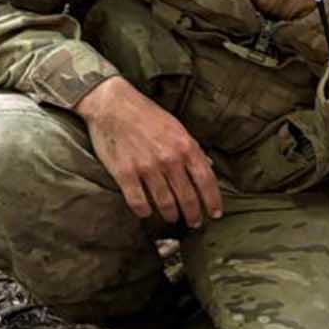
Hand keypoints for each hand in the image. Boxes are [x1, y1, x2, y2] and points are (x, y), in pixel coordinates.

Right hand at [76, 76, 222, 227]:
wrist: (112, 105)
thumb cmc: (147, 115)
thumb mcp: (177, 127)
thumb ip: (192, 148)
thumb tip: (208, 165)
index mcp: (185, 146)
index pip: (206, 180)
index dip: (213, 201)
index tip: (215, 213)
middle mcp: (169, 159)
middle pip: (188, 197)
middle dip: (193, 214)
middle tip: (194, 223)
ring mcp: (147, 167)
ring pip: (165, 203)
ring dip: (171, 215)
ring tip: (172, 218)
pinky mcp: (125, 173)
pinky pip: (138, 202)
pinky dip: (144, 211)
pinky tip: (146, 213)